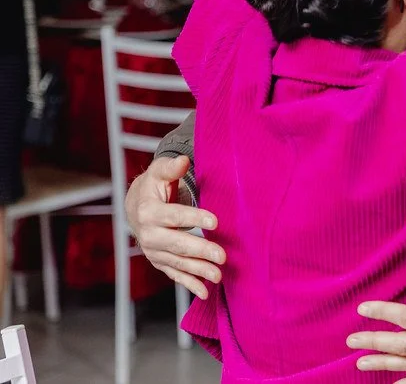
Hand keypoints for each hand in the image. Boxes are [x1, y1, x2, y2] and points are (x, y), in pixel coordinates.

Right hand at [125, 156, 224, 298]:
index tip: (215, 221)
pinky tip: (204, 292)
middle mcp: (148, 234)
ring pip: (177, 262)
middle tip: (222, 256)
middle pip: (176, 243)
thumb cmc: (154, 186)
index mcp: (148, 211)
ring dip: (198, 270)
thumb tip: (182, 161)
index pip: (174, 215)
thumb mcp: (159, 172)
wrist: (135, 206)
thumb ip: (171, 168)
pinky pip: (174, 274)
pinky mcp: (159, 261)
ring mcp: (153, 251)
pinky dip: (189, 284)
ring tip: (218, 276)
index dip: (194, 218)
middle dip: (200, 250)